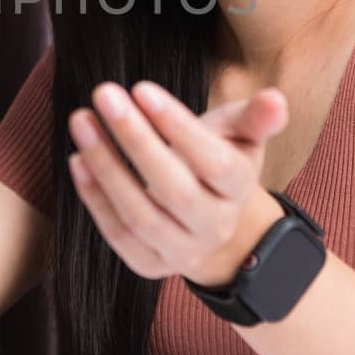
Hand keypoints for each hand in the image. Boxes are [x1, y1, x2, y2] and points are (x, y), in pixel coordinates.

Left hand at [67, 80, 288, 286]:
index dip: (177, 127)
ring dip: (107, 168)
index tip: (141, 88)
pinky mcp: (150, 265)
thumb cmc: (217, 165)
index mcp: (240, 188)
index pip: (213, 161)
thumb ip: (253, 118)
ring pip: (141, 216)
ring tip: (82, 122)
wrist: (213, 226)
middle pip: (174, 189)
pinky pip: (120, 236)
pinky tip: (79, 161)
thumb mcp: (240, 138)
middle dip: (136, 140)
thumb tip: (275, 99)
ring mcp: (183, 251)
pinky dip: (95, 200)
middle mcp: (215, 226)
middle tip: (103, 94)